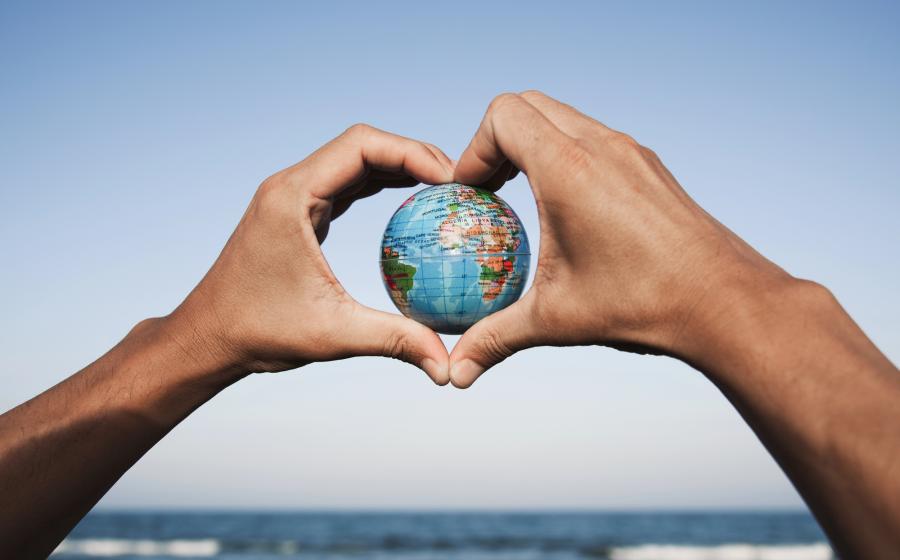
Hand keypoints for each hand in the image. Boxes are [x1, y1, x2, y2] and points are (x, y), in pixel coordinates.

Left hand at [169, 124, 453, 383]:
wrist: (208, 337)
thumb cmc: (257, 331)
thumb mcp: (332, 334)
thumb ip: (394, 341)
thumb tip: (447, 367)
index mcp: (292, 196)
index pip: (362, 146)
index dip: (412, 152)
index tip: (450, 180)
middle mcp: (291, 186)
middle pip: (363, 145)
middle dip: (413, 155)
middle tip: (457, 184)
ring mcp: (292, 197)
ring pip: (354, 162)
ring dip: (398, 168)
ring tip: (443, 189)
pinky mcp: (297, 213)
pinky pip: (345, 185)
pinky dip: (380, 186)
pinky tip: (410, 202)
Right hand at [449, 91, 792, 386]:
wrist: (724, 300)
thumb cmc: (641, 304)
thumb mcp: (555, 321)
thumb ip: (496, 339)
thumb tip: (456, 373)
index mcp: (568, 168)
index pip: (503, 117)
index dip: (473, 149)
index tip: (470, 193)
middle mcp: (600, 146)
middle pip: (528, 105)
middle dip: (497, 140)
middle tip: (489, 189)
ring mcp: (630, 151)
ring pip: (564, 117)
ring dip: (534, 144)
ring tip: (523, 195)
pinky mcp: (650, 166)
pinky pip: (595, 138)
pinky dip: (567, 156)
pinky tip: (570, 209)